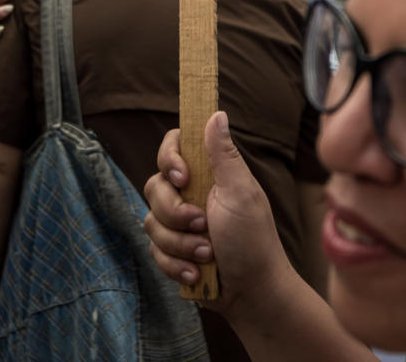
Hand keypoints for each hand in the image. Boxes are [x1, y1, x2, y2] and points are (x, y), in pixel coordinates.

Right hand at [143, 112, 293, 316]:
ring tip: (208, 254)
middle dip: (177, 214)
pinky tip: (198, 273)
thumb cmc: (254, 239)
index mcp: (207, 174)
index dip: (170, 159)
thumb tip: (217, 113)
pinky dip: (176, 264)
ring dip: (181, 244)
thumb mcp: (241, 193)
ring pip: (152, 222)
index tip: (183, 178)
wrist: (252, 292)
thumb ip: (224, 155)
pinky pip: (154, 251)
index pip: (173, 147)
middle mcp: (189, 194)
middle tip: (204, 226)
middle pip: (154, 187)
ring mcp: (178, 223)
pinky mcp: (171, 250)